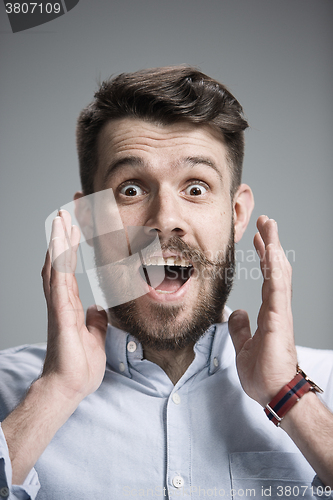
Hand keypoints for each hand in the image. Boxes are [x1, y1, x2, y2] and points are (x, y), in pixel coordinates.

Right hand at [41, 210, 107, 402]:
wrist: (70, 388)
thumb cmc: (79, 366)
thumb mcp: (95, 337)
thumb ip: (95, 321)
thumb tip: (98, 308)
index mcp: (70, 306)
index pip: (68, 270)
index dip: (69, 249)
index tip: (72, 229)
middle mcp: (61, 302)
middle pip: (59, 263)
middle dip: (61, 238)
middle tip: (63, 215)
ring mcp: (58, 306)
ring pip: (55, 267)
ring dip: (57, 243)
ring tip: (59, 220)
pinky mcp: (60, 314)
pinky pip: (58, 282)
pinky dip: (58, 262)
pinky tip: (58, 245)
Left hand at [228, 215, 297, 405]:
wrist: (274, 393)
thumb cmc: (264, 374)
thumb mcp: (244, 346)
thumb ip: (241, 328)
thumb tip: (236, 311)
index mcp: (269, 313)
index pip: (268, 278)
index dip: (264, 257)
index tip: (259, 240)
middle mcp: (277, 308)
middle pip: (276, 269)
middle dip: (270, 244)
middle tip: (265, 223)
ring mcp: (280, 312)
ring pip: (278, 272)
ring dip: (273, 247)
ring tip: (269, 226)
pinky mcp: (279, 319)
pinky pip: (277, 288)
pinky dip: (274, 268)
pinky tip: (271, 250)